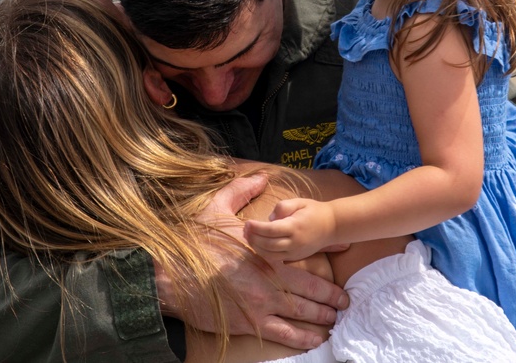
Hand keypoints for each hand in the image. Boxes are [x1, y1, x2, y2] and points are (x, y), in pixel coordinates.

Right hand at [155, 174, 347, 349]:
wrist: (170, 275)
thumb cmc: (192, 243)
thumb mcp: (216, 208)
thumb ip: (241, 191)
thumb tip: (260, 177)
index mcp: (265, 251)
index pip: (303, 255)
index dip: (325, 257)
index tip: (341, 259)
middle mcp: (269, 278)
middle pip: (310, 289)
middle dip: (330, 296)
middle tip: (344, 300)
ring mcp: (261, 303)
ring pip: (302, 312)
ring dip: (321, 316)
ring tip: (334, 319)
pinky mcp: (250, 323)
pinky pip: (283, 332)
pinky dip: (302, 337)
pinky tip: (315, 340)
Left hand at [244, 198, 337, 261]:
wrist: (332, 226)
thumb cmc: (313, 211)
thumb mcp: (300, 202)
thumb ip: (283, 206)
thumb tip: (270, 217)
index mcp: (295, 227)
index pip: (271, 230)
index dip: (256, 228)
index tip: (247, 223)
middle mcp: (295, 242)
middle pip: (268, 244)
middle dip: (253, 238)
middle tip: (245, 229)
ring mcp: (295, 253)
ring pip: (270, 255)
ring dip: (257, 247)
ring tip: (249, 237)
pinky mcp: (295, 258)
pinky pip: (276, 259)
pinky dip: (264, 253)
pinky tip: (258, 245)